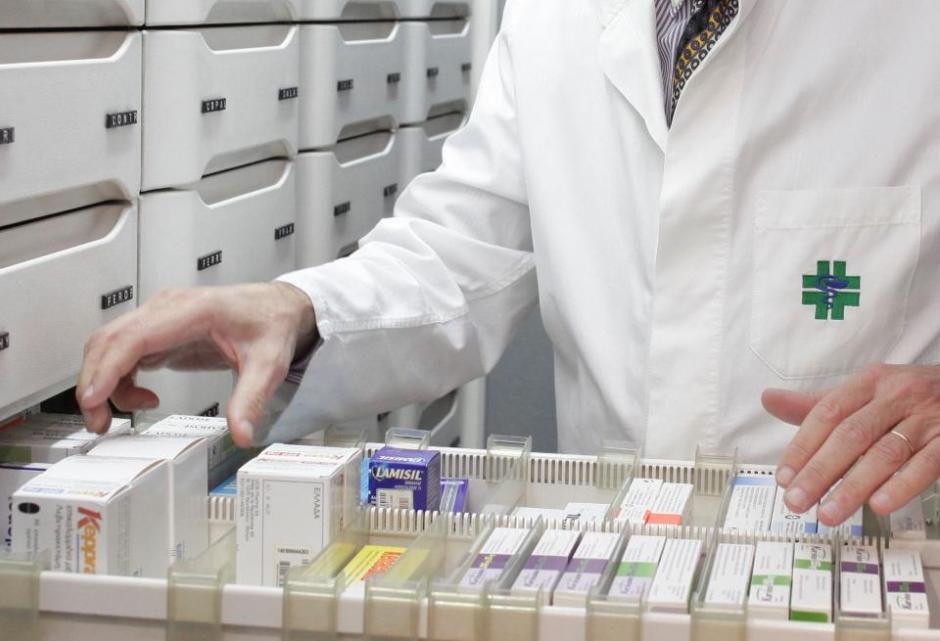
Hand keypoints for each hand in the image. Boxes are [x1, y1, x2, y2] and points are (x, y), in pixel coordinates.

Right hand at [77, 282, 316, 447]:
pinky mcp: (158, 330)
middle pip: (109, 341)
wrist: (278, 308)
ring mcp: (159, 317)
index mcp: (192, 311)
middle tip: (100, 423)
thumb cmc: (271, 324)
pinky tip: (144, 399)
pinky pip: (122, 352)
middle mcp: (167, 308)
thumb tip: (241, 433)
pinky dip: (119, 379)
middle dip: (94, 383)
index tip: (94, 398)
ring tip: (118, 417)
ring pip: (109, 346)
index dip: (108, 367)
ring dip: (102, 383)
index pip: (134, 336)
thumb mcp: (269, 365)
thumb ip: (252, 400)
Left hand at [763, 364, 939, 525]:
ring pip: (885, 454)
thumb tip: (769, 399)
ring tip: (828, 514)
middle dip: (819, 472)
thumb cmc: (909, 396)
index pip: (827, 413)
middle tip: (795, 502)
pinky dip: (901, 486)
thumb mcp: (866, 392)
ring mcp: (928, 419)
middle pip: (851, 435)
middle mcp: (898, 396)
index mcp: (871, 382)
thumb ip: (819, 404)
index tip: (783, 477)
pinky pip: (926, 465)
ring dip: (853, 487)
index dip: (802, 446)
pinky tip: (879, 505)